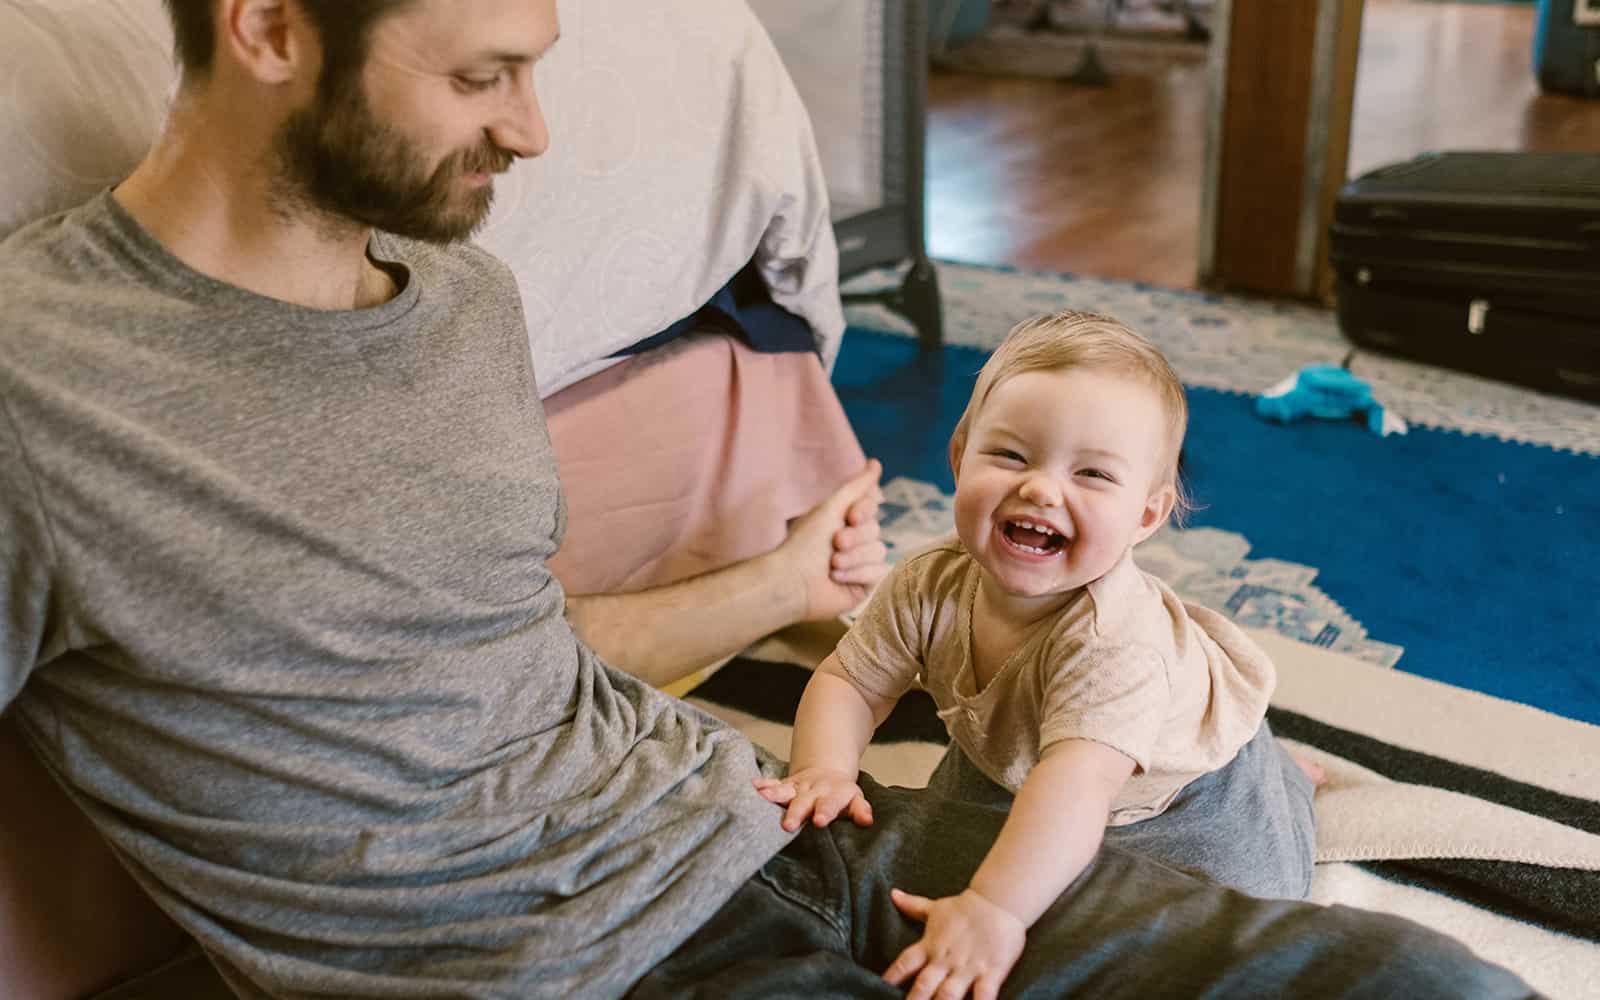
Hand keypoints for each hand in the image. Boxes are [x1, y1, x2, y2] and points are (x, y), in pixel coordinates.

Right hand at [752, 766, 873, 832]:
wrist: (827, 772)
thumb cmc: (842, 794)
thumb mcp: (855, 799)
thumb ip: (860, 810)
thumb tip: (867, 821)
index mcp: (834, 794)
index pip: (830, 804)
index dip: (825, 812)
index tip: (819, 822)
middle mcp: (814, 790)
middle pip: (804, 802)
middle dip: (796, 812)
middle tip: (788, 825)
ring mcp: (798, 787)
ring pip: (785, 791)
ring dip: (774, 794)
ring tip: (762, 797)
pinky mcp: (786, 785)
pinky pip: (773, 784)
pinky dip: (763, 785)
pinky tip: (752, 786)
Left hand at [772, 460, 888, 621]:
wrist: (792, 581)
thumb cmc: (805, 543)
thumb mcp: (831, 508)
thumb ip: (857, 486)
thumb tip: (876, 463)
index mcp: (843, 521)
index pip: (871, 507)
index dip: (864, 511)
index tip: (850, 517)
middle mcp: (854, 541)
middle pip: (876, 530)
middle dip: (855, 537)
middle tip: (835, 543)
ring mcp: (860, 563)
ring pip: (879, 551)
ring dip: (854, 557)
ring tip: (832, 564)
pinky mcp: (864, 586)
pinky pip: (878, 573)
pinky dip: (857, 574)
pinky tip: (837, 578)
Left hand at [882, 888, 1025, 999]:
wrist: (999, 900)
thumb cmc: (966, 906)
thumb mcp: (936, 907)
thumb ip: (913, 906)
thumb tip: (893, 894)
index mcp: (930, 945)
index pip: (904, 963)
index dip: (891, 977)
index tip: (877, 988)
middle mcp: (945, 960)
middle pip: (923, 985)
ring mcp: (967, 968)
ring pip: (949, 995)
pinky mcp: (991, 972)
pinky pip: (984, 996)